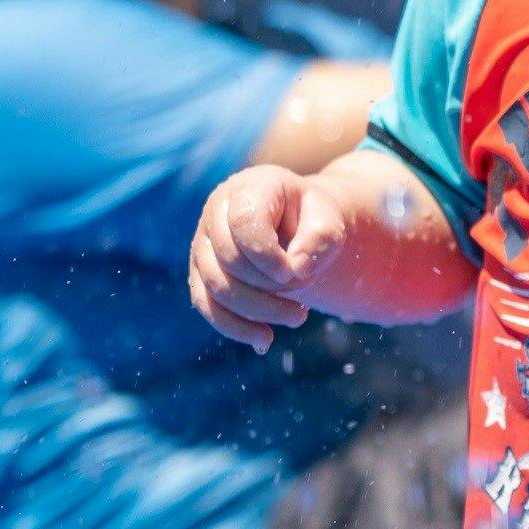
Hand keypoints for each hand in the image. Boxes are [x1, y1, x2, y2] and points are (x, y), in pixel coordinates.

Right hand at [189, 163, 348, 352]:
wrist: (296, 227)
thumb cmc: (311, 220)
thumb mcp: (327, 221)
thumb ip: (319, 239)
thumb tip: (296, 270)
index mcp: (249, 188)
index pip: (245, 223)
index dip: (268, 257)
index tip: (297, 274)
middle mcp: (217, 212)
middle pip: (229, 261)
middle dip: (269, 289)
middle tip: (304, 302)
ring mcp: (203, 243)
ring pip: (215, 288)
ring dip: (257, 312)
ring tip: (297, 317)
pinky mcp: (201, 273)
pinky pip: (206, 306)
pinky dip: (234, 328)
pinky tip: (264, 340)